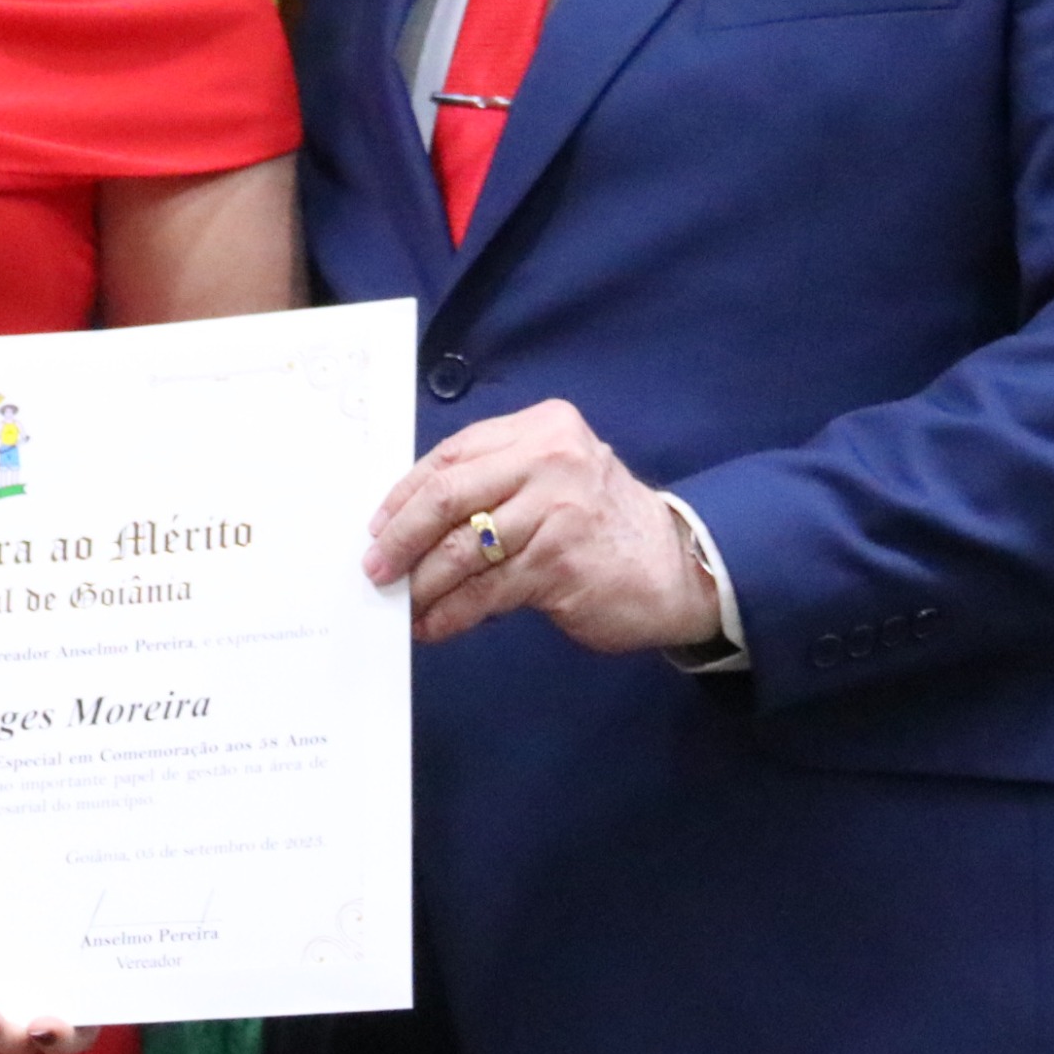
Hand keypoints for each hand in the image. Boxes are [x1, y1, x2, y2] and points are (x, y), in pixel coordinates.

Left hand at [364, 398, 719, 651]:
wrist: (678, 567)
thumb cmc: (602, 525)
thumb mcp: (555, 477)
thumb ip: (496, 481)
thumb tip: (412, 520)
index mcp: (541, 428)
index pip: (451, 455)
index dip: (404, 494)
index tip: (377, 526)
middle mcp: (549, 460)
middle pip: (446, 496)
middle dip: (400, 537)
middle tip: (376, 568)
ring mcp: (555, 511)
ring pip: (461, 550)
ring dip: (421, 584)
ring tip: (402, 604)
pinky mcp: (558, 564)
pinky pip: (483, 592)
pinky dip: (450, 613)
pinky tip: (434, 626)